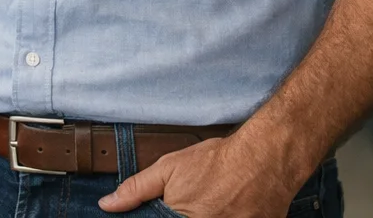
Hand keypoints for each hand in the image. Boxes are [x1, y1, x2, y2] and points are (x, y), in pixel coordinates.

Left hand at [97, 132, 298, 216]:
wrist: (265, 159)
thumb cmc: (217, 163)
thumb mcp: (169, 169)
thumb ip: (137, 190)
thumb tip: (108, 205)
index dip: (165, 215)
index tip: (174, 207)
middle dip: (189, 213)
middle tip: (200, 199)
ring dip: (208, 213)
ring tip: (214, 200)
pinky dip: (227, 216)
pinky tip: (228, 206)